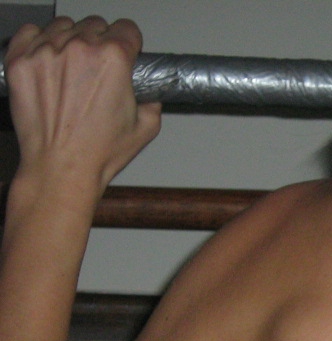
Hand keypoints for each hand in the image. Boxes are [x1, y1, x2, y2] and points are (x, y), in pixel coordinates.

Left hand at [4, 16, 161, 195]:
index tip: (125, 51)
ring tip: (72, 67)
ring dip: (71, 40)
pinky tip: (49, 61)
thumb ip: (153, 102)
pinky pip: (30, 32)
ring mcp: (46, 52)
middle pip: (95, 25)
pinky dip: (40, 42)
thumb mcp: (146, 129)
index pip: (127, 28)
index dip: (130, 43)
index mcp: (113, 60)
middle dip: (100, 42)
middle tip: (98, 68)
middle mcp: (79, 49)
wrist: (61, 167)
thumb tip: (149, 95)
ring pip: (64, 26)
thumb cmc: (98, 152)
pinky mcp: (20, 60)